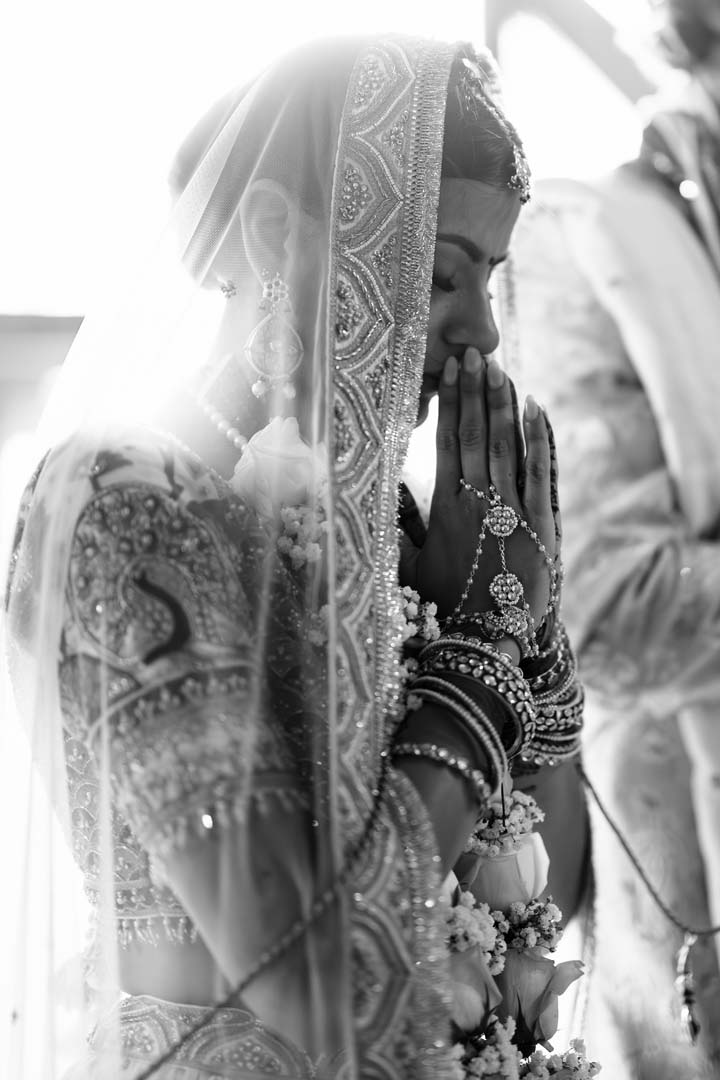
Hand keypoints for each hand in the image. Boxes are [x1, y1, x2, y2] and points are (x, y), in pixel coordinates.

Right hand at [399, 348, 559, 627]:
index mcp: (445, 510)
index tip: (449, 373)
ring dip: (502, 406)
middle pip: (476, 436)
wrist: (485, 641)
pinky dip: (538, 438)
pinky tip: (535, 408)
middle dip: (475, 393)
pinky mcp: (541, 525)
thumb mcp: (410, 566)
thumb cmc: (444, 606)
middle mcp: (476, 503)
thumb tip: (381, 490)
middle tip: (475, 356)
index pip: (446, 445)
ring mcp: (510, 512)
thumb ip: (398, 525)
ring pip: (505, 447)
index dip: (449, 406)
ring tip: (499, 370)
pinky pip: (538, 472)